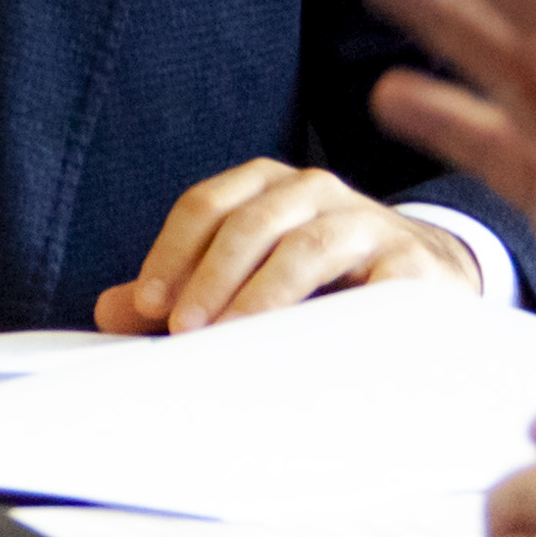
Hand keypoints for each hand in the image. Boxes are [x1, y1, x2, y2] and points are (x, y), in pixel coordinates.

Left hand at [92, 162, 474, 334]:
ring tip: (233, 337)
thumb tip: (107, 310)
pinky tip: (310, 348)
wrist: (427, 274)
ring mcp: (365, 221)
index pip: (207, 205)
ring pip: (305, 247)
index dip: (172, 252)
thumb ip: (182, 291)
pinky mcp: (409, 263)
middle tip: (183, 329)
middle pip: (250, 222)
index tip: (149, 305)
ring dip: (261, 295)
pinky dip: (336, 314)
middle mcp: (315, 192)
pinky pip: (369, 286)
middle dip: (210, 277)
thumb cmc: (322, 278)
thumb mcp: (247, 277)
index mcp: (267, 188)